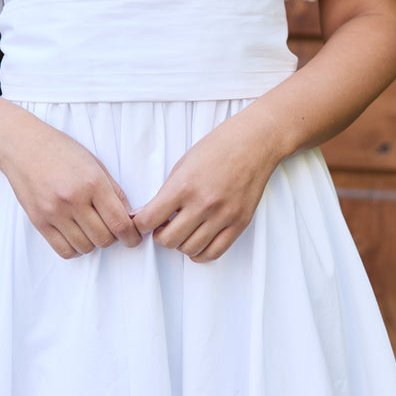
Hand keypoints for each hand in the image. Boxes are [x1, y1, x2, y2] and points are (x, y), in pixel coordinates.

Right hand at [0, 112, 141, 259]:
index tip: (133, 238)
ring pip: (85, 247)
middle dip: (113, 238)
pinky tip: (76, 235)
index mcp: (92, 182)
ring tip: (91, 228)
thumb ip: (114, 192)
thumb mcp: (95, 164)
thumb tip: (129, 217)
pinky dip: (75, 249)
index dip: (132, 236)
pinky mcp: (39, 221)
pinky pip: (64, 250)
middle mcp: (73, 199)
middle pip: (104, 239)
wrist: (23, 145)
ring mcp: (54, 212)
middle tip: (111, 229)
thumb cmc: (61, 151)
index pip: (119, 223)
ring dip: (93, 243)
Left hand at [132, 108, 280, 262]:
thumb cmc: (217, 148)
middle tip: (163, 226)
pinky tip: (197, 242)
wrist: (254, 142)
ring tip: (182, 230)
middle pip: (168, 240)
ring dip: (180, 244)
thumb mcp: (182, 164)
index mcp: (184, 186)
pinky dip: (200, 253)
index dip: (141, 224)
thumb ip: (164, 192)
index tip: (143, 221)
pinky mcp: (239, 223)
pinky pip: (214, 252)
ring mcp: (223, 215)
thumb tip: (143, 215)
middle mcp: (203, 204)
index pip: (149, 220)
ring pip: (190, 249)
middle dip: (159, 236)